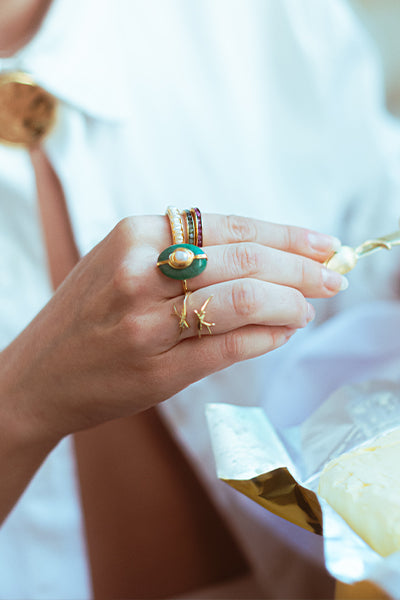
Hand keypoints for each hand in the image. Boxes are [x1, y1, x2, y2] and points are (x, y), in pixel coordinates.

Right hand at [0, 214, 344, 443]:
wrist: (40, 374)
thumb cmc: (88, 314)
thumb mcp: (122, 261)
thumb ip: (184, 253)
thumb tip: (266, 255)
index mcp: (135, 234)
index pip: (232, 226)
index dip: (286, 234)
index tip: (323, 244)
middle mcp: (142, 272)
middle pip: (247, 259)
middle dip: (302, 267)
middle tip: (335, 276)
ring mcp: (149, 322)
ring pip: (245, 298)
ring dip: (291, 302)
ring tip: (310, 307)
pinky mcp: (159, 368)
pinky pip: (231, 345)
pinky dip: (268, 337)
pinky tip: (284, 332)